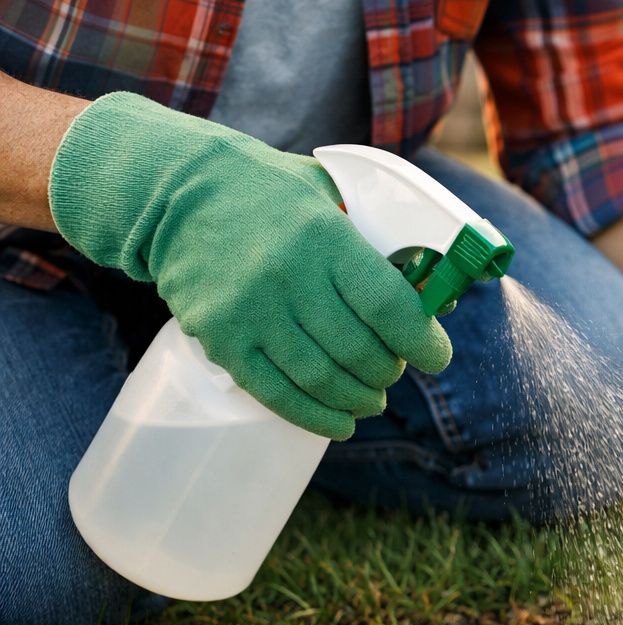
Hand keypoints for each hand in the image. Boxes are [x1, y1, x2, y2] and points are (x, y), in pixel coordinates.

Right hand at [47, 92, 451, 439]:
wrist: (174, 190)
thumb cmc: (268, 193)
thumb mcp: (329, 193)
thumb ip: (377, 238)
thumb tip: (434, 295)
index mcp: (324, 237)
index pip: (387, 305)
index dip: (421, 341)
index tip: (437, 356)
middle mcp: (287, 276)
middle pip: (358, 350)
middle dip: (388, 371)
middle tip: (393, 370)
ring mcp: (249, 311)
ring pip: (321, 379)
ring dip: (357, 399)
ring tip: (370, 399)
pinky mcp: (220, 338)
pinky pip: (275, 393)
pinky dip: (314, 417)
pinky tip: (339, 424)